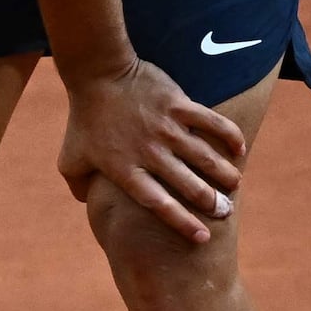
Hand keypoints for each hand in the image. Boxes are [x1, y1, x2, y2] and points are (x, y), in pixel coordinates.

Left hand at [52, 63, 242, 246]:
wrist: (97, 73)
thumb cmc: (84, 118)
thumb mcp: (70, 160)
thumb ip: (79, 187)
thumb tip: (89, 205)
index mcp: (126, 171)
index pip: (159, 204)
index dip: (182, 222)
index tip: (202, 237)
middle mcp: (149, 153)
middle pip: (188, 184)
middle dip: (210, 202)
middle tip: (224, 211)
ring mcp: (165, 128)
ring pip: (204, 157)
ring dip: (224, 173)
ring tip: (235, 184)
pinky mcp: (177, 104)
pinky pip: (210, 121)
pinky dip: (228, 135)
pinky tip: (240, 148)